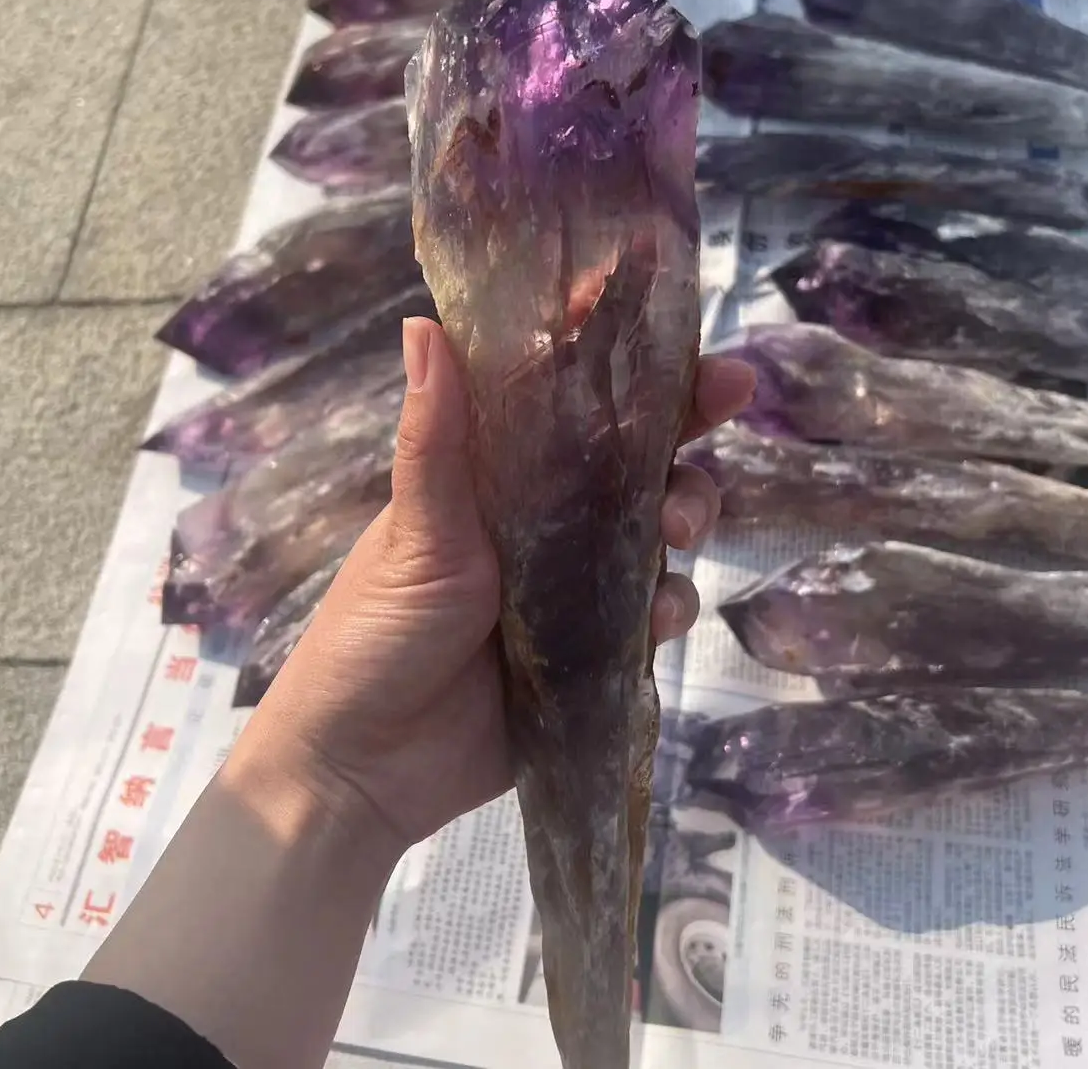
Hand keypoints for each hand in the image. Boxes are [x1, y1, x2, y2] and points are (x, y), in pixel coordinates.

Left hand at [248, 316, 755, 854]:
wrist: (368, 765)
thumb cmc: (376, 632)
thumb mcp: (413, 534)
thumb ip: (435, 440)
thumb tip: (423, 323)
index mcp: (501, 472)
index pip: (576, 398)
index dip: (635, 363)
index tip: (691, 339)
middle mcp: (549, 515)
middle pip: (640, 456)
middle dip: (688, 433)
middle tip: (719, 415)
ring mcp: (578, 581)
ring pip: (660, 528)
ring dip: (687, 514)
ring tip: (675, 532)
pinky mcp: (597, 646)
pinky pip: (654, 612)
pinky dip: (669, 608)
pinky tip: (658, 620)